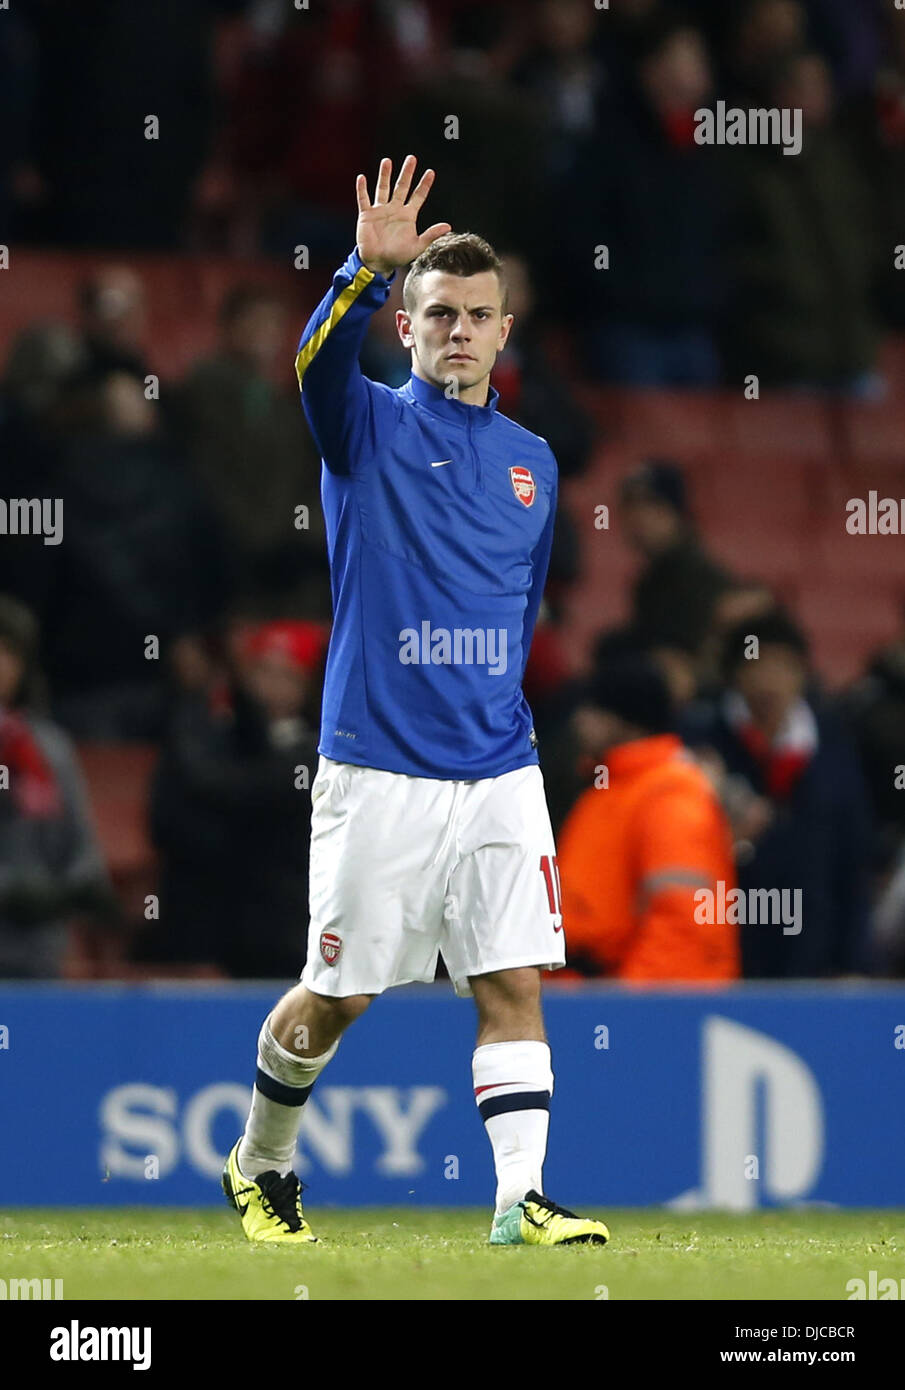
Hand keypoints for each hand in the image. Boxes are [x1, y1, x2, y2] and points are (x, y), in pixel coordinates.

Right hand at [355, 155, 450, 276]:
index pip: (418, 196)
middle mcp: (395, 209)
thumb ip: (431, 235)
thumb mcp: (417, 246)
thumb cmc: (398, 256)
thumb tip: (448, 226)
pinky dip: (362, 189)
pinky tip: (362, 178)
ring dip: (385, 175)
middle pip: (401, 187)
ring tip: (387, 161)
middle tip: (412, 158)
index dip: (424, 185)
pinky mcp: (366, 215)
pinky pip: (364, 199)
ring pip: (383, 188)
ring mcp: (380, 210)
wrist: (378, 263)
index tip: (430, 172)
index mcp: (408, 216)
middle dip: (407, 173)